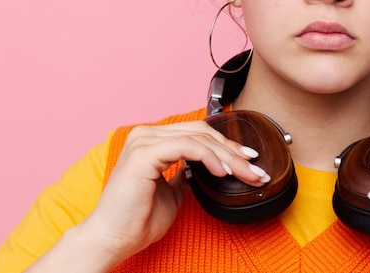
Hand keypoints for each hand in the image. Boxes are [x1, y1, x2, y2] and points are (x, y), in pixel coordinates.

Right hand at [80, 120, 269, 266]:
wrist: (113, 239)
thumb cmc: (137, 219)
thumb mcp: (172, 193)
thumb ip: (186, 175)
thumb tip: (205, 168)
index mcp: (151, 140)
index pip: (197, 132)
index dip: (226, 144)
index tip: (249, 160)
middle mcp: (146, 134)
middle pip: (201, 132)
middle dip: (234, 151)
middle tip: (256, 169)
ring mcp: (143, 141)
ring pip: (198, 138)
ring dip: (228, 156)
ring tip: (247, 173)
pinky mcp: (143, 154)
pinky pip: (187, 147)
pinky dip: (210, 157)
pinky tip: (223, 172)